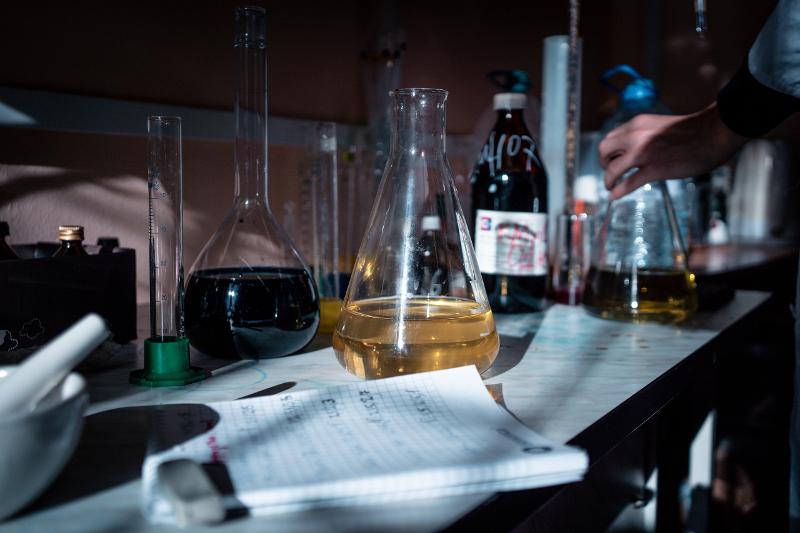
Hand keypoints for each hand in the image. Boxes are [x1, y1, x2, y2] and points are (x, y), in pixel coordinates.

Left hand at [598, 102, 746, 198]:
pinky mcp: (654, 170)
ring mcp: (643, 153)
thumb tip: (634, 150)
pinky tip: (615, 196)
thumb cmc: (693, 130)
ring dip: (608, 180)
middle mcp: (635, 136)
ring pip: (612, 169)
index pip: (611, 138)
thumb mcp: (659, 125)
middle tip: (610, 172)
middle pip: (604, 151)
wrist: (714, 133)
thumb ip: (644, 135)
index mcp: (637, 124)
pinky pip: (628, 183)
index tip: (612, 159)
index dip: (609, 151)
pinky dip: (618, 191)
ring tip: (611, 187)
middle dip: (604, 164)